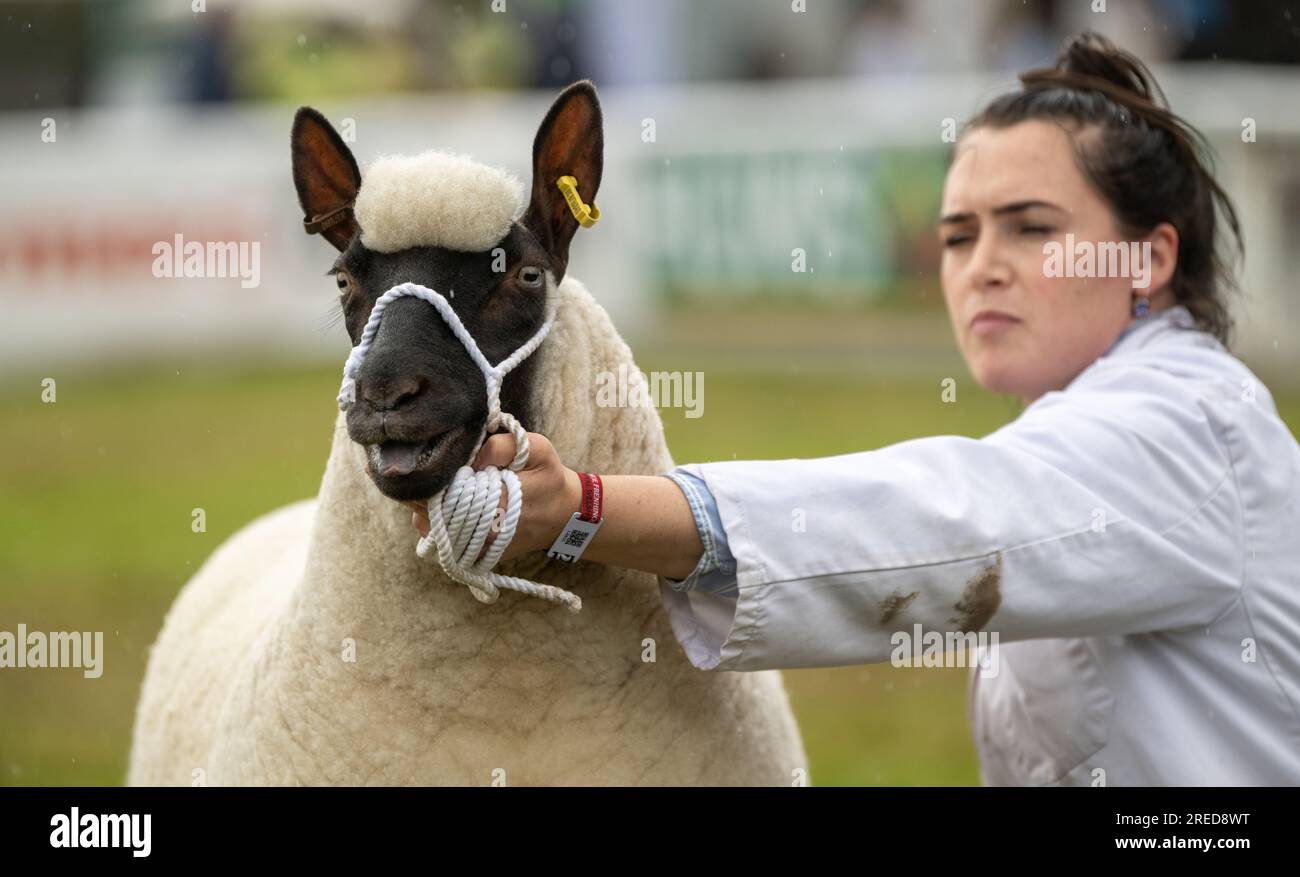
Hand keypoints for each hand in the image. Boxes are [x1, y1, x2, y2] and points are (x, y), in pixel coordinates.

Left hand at [405, 432, 580, 564]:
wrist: (566, 516)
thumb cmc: (549, 478)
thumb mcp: (536, 449)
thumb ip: (500, 446)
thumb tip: (469, 456)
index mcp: (499, 501)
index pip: (444, 494)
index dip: (433, 477)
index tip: (436, 462)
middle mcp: (487, 531)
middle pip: (431, 513)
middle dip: (425, 491)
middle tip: (431, 472)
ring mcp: (481, 548)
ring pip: (431, 530)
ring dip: (427, 509)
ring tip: (440, 489)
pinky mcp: (479, 556)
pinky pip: (444, 542)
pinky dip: (438, 524)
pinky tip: (449, 507)